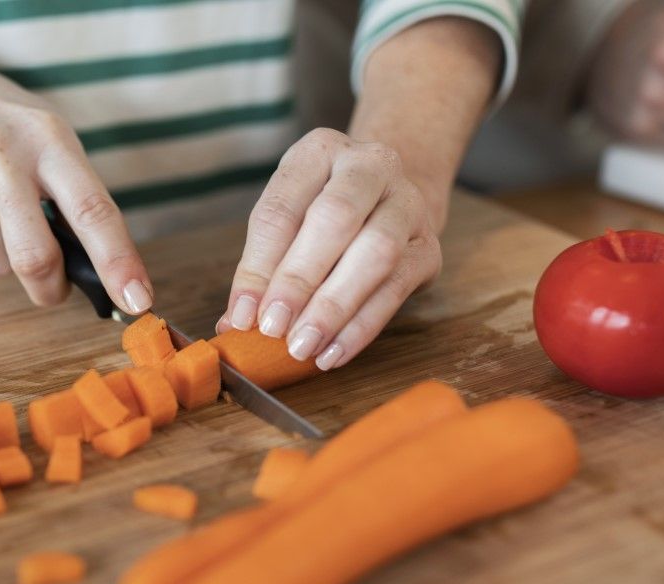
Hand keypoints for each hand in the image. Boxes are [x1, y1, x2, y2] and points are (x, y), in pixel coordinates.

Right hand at [0, 60, 152, 312]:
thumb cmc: (2, 123)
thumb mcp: (48, 138)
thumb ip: (75, 194)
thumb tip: (102, 267)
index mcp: (50, 141)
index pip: (93, 211)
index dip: (118, 262)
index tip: (138, 300)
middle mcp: (6, 160)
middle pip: (36, 258)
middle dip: (51, 289)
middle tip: (56, 288)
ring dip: (7, 259)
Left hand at [217, 128, 441, 370]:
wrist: (387, 199)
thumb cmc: (322, 209)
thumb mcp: (287, 219)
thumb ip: (260, 267)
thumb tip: (235, 321)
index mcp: (320, 151)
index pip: (283, 208)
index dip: (259, 266)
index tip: (243, 314)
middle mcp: (370, 165)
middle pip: (335, 218)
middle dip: (299, 279)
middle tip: (273, 327)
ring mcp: (407, 203)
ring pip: (376, 253)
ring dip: (334, 306)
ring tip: (302, 346)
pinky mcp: (428, 247)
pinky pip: (397, 288)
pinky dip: (361, 326)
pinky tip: (333, 353)